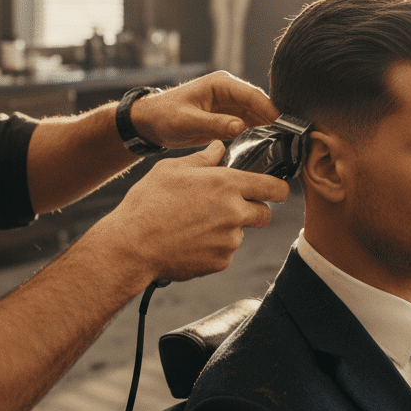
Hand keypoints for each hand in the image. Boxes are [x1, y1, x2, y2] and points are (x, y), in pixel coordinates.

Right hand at [99, 141, 290, 281]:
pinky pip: (225, 252)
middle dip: (252, 209)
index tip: (275, 190)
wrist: (131, 246)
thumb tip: (218, 148)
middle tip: (226, 207)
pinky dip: (213, 247)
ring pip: (241, 233)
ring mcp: (229, 240)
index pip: (273, 187)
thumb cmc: (148, 203)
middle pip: (264, 213)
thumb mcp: (171, 169)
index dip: (278, 188)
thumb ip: (202, 158)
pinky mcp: (220, 261)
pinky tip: (189, 241)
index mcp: (226, 184)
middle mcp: (234, 213)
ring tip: (194, 225)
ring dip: (227, 229)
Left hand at [132, 71, 278, 149]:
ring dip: (267, 131)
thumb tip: (241, 127)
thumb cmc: (165, 116)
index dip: (269, 109)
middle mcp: (229, 92)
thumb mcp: (187, 121)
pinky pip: (248, 127)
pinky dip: (257, 137)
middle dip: (273, 122)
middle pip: (259, 106)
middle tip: (288, 141)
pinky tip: (266, 150)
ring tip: (281, 148)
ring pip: (257, 118)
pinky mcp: (228, 119)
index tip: (283, 126)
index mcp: (221, 84)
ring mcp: (230, 106)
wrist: (151, 122)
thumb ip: (214, 124)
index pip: (252, 94)